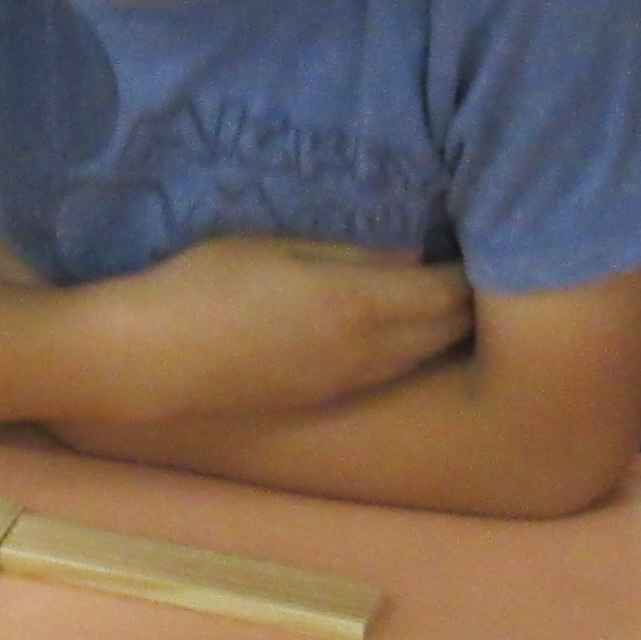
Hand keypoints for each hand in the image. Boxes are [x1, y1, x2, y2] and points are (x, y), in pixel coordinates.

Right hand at [83, 236, 474, 418]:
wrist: (155, 358)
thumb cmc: (207, 283)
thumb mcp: (279, 247)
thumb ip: (351, 253)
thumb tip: (410, 256)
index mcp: (360, 304)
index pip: (448, 292)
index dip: (474, 270)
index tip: (485, 239)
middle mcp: (367, 353)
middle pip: (445, 331)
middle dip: (470, 302)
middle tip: (481, 266)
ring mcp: (347, 383)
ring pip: (420, 358)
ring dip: (443, 331)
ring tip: (453, 299)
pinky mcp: (323, 400)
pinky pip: (388, 374)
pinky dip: (410, 351)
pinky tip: (401, 331)